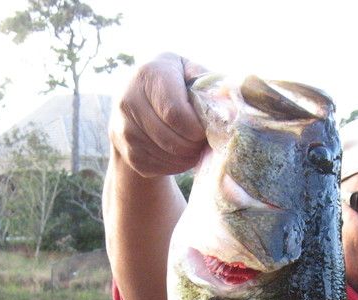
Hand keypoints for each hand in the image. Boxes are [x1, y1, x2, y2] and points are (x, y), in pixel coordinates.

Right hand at [109, 52, 208, 177]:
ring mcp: (123, 128)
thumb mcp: (191, 74)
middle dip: (194, 144)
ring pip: (166, 156)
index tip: (206, 128)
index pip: (175, 113)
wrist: (139, 100)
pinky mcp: (126, 152)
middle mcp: (128, 99)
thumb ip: (212, 86)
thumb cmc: (176, 84)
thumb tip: (234, 110)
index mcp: (149, 74)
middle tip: (203, 139)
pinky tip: (181, 153)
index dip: (197, 128)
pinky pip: (159, 168)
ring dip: (188, 156)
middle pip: (171, 138)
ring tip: (194, 145)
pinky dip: (176, 165)